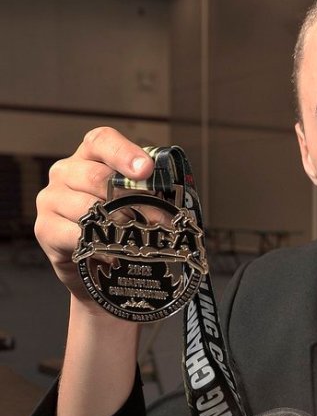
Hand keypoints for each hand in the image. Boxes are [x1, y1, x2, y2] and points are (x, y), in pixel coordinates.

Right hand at [35, 127, 153, 305]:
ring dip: (120, 226)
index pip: (102, 142)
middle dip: (135, 200)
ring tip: (138, 241)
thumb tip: (173, 205)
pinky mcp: (45, 229)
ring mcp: (51, 199)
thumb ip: (146, 195)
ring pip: (89, 208)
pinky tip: (112, 254)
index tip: (146, 169)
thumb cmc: (117, 231)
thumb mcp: (133, 206)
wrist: (94, 273)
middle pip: (98, 177)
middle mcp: (65, 172)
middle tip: (162, 222)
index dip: (124, 153)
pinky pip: (76, 235)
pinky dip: (99, 246)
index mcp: (88, 157)